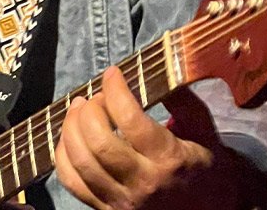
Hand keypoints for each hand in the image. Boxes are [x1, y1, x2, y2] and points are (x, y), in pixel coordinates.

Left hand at [54, 66, 235, 209]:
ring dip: (71, 127)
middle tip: (96, 96)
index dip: (115, 90)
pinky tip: (71, 135)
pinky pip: (72, 182)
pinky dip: (63, 154)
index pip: (130, 120)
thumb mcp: (203, 130)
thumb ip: (182, 100)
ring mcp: (122, 201)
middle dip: (90, 110)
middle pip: (99, 142)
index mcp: (169, 160)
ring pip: (80, 161)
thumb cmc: (203, 166)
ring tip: (79, 108)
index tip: (113, 73)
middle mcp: (143, 183)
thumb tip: (161, 69)